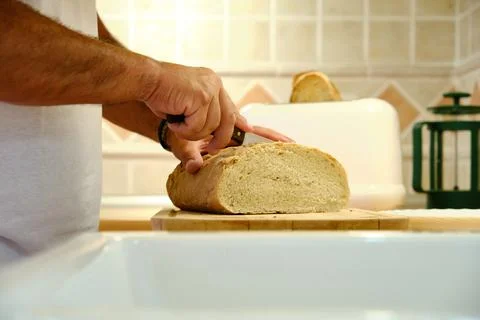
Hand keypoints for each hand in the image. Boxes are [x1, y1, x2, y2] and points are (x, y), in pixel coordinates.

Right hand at [144, 62, 252, 153]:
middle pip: (228, 119)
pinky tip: (173, 119)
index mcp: (212, 82)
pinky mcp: (201, 97)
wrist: (144, 79)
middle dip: (219, 138)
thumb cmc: (159, 91)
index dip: (238, 120)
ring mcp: (210, 89)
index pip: (230, 105)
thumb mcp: (186, 103)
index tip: (248, 129)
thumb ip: (202, 113)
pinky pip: (198, 126)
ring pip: (210, 126)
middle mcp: (214, 83)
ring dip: (191, 132)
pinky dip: (183, 129)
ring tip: (176, 122)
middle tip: (210, 149)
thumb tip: (216, 130)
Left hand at [168, 126, 293, 173]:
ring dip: (269, 143)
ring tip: (288, 150)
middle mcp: (231, 129)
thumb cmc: (177, 133)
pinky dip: (257, 146)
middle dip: (276, 139)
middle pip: (259, 133)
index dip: (269, 138)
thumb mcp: (182, 145)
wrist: (169, 124)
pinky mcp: (227, 139)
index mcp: (225, 126)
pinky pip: (245, 142)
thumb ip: (188, 155)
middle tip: (295, 146)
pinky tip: (268, 154)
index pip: (252, 132)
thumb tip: (194, 166)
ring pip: (254, 137)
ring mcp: (230, 134)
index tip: (285, 143)